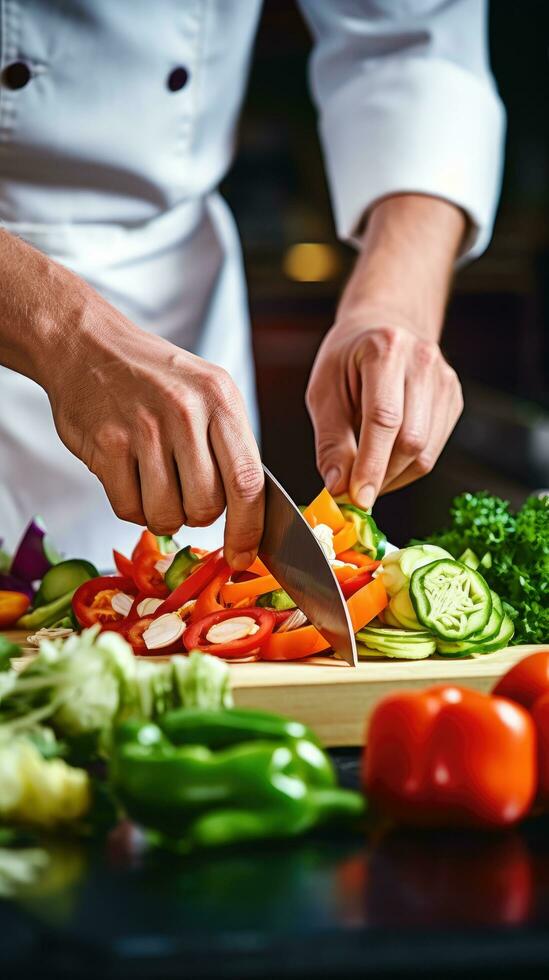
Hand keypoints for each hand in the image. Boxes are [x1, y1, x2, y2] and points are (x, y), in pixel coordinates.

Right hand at [44, 284, 263, 569]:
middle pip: (206, 507)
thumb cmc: (156, 377)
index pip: (248, 482)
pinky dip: (131, 506)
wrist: (88, 345)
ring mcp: (143, 429)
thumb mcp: (209, 392)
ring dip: (162, 514)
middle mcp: (185, 412)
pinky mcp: (106, 446)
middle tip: (186, 492)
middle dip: (199, 516)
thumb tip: (253, 514)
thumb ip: (232, 445)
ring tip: (156, 481)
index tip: (244, 555)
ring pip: (166, 515)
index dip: (249, 529)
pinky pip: (128, 509)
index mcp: (221, 400)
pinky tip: (129, 476)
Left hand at [306, 194, 466, 508]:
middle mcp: (423, 362)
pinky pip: (433, 450)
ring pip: (425, 452)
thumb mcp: (323, 392)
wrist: (383, 326)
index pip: (384, 419)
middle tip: (354, 489)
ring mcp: (444, 381)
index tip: (357, 498)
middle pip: (410, 440)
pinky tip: (386, 456)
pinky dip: (406, 466)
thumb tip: (338, 486)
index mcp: (386, 350)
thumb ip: (331, 441)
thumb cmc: (348, 358)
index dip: (371, 465)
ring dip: (393, 475)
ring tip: (366, 468)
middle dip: (380, 475)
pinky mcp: (454, 400)